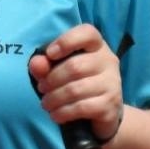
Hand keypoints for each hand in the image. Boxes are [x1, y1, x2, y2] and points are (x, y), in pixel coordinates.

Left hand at [28, 24, 123, 143]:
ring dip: (54, 99)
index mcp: (96, 46)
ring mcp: (113, 83)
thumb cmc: (75, 83)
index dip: (66, 41)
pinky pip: (82, 107)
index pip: (87, 33)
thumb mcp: (57, 71)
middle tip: (42, 88)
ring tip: (46, 104)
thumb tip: (36, 63)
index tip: (50, 54)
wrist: (101, 112)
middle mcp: (108, 61)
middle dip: (51, 80)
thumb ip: (45, 65)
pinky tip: (56, 115)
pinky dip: (63, 112)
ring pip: (76, 90)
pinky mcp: (111, 104)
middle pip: (75, 67)